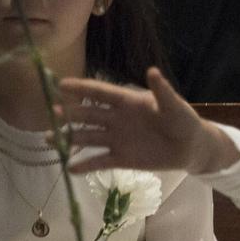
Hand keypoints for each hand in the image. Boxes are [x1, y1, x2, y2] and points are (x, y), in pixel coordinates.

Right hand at [58, 68, 239, 175]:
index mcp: (128, 102)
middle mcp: (117, 119)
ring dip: (69, 138)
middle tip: (52, 113)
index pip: (101, 93)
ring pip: (88, 137)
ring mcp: (117, 139)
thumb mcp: (174, 106)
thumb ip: (162, 91)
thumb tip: (152, 71)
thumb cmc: (183, 121)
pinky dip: (85, 165)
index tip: (61, 84)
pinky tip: (69, 168)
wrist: (190, 147)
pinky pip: (99, 161)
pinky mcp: (121, 159)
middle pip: (88, 115)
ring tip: (49, 139)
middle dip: (70, 113)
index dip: (82, 88)